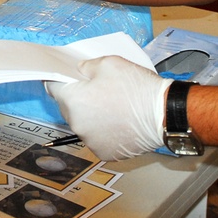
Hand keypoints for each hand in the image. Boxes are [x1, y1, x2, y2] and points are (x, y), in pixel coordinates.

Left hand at [47, 56, 170, 160]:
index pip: (53, 88)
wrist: (163, 114)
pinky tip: (118, 123)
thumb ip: (86, 67)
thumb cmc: (136, 87)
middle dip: (78, 99)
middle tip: (97, 91)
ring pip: (83, 125)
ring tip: (111, 108)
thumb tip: (78, 72)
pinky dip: (103, 132)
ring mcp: (90, 142)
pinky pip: (96, 139)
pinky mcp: (104, 153)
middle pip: (68, 108)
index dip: (60, 81)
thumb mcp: (108, 63)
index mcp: (73, 101)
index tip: (67, 79)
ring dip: (91, 117)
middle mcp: (77, 125)